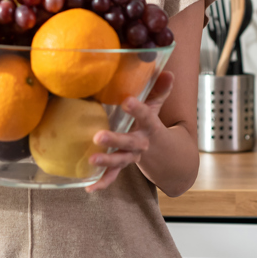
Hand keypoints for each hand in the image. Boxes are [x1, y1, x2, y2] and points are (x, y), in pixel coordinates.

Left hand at [85, 71, 174, 192]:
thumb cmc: (153, 125)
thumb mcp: (157, 108)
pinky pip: (113, 176)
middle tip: (99, 136)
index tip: (127, 100)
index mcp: (150, 127)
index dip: (138, 109)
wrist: (165, 156)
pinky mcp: (123, 167)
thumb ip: (160, 90)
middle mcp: (141, 143)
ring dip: (107, 161)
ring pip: (120, 161)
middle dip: (115, 140)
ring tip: (91, 159)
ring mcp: (132, 157)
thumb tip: (168, 71)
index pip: (146, 116)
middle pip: (130, 143)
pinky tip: (88, 186)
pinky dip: (102, 182)